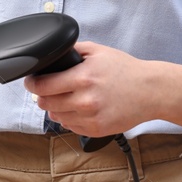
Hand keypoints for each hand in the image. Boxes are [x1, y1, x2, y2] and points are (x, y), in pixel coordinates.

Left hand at [22, 42, 154, 137]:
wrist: (150, 91)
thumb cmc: (126, 71)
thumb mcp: (98, 51)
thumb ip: (73, 51)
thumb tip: (52, 55)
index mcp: (83, 78)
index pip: (43, 86)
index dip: (32, 83)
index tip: (31, 82)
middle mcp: (85, 100)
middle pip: (46, 103)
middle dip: (42, 96)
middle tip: (47, 90)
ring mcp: (90, 118)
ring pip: (56, 117)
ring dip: (56, 108)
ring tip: (66, 98)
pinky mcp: (96, 130)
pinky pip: (70, 127)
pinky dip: (69, 118)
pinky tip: (78, 109)